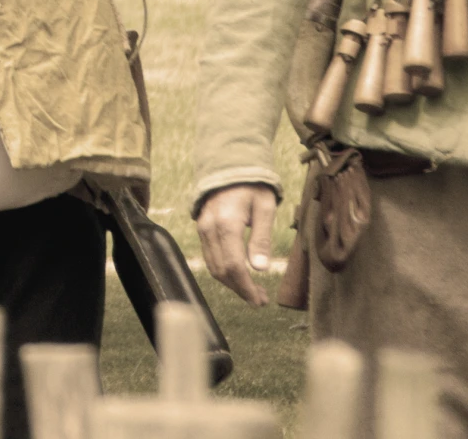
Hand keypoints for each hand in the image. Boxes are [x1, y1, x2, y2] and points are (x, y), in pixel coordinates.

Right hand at [196, 183, 279, 306]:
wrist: (230, 166)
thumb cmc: (253, 186)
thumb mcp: (265, 208)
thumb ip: (262, 238)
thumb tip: (260, 268)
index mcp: (227, 223)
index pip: (233, 265)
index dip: (246, 287)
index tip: (259, 300)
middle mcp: (210, 229)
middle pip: (221, 270)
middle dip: (241, 289)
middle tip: (260, 300)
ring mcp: (203, 229)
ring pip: (214, 267)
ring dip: (232, 283)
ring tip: (253, 291)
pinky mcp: (202, 230)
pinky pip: (210, 257)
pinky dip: (224, 271)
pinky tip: (240, 275)